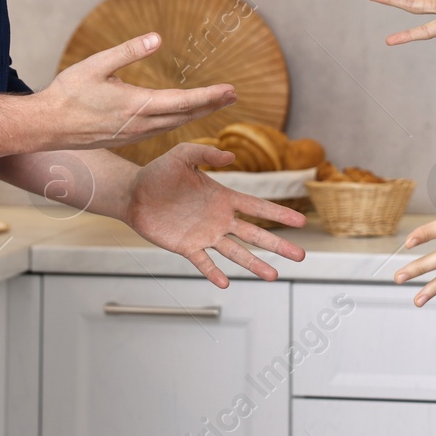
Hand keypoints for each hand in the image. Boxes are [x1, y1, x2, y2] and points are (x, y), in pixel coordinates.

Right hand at [37, 33, 236, 149]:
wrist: (46, 126)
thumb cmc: (68, 93)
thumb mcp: (97, 64)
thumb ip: (129, 51)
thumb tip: (157, 38)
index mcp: (137, 105)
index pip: (183, 101)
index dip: (210, 96)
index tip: (231, 90)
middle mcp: (141, 124)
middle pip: (185, 115)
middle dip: (211, 104)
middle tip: (233, 95)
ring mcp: (133, 135)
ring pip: (174, 125)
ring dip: (196, 114)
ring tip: (214, 103)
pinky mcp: (125, 138)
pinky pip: (160, 130)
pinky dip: (177, 121)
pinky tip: (181, 115)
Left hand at [123, 142, 307, 286]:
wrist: (134, 194)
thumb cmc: (159, 172)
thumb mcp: (182, 154)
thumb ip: (206, 152)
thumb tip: (231, 157)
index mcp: (224, 197)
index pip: (257, 207)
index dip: (279, 214)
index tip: (301, 222)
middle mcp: (220, 219)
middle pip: (255, 234)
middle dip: (278, 245)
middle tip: (300, 255)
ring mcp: (205, 235)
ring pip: (236, 253)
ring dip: (254, 264)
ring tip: (273, 276)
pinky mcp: (187, 247)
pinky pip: (204, 263)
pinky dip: (214, 273)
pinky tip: (226, 283)